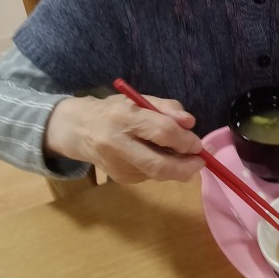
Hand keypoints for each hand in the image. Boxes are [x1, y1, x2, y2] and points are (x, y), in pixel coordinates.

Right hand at [45, 93, 204, 183]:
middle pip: (159, 165)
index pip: (162, 132)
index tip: (198, 144)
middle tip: (200, 162)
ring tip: (181, 155)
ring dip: (176, 167)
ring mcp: (117, 165)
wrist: (78, 129)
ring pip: (157, 173)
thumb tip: (190, 123)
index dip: (185, 140)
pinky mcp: (119, 178)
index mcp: (125, 117)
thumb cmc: (114, 110)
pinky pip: (150, 175)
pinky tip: (157, 156)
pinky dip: (161, 167)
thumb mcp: (139, 99)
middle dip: (186, 167)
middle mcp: (118, 143)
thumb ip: (167, 108)